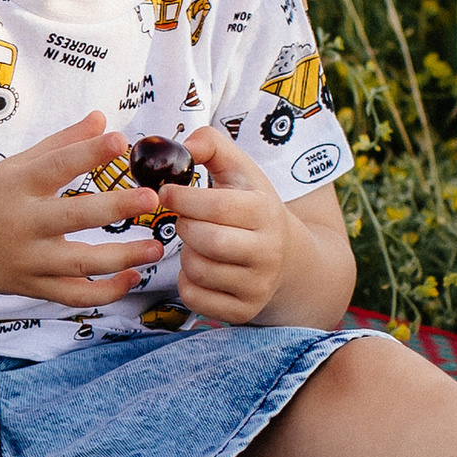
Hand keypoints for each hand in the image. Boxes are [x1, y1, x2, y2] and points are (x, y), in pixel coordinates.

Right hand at [0, 114, 166, 309]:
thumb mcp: (17, 165)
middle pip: (73, 217)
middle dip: (115, 208)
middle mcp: (22, 224)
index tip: (122, 141)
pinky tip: (132, 277)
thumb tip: (103, 119)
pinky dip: (106, 292)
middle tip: (151, 198)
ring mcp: (28, 260)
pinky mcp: (33, 287)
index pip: (56, 165)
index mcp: (17, 186)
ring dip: (123, 257)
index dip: (89, 153)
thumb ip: (62, 143)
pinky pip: (75, 296)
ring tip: (157, 247)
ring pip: (81, 264)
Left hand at [152, 121, 290, 321]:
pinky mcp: (243, 311)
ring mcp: (258, 286)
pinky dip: (187, 282)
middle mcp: (268, 252)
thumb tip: (183, 145)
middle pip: (206, 241)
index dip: (182, 198)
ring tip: (198, 243)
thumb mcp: (240, 171)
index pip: (217, 206)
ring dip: (186, 254)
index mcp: (266, 212)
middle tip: (183, 219)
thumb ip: (211, 145)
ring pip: (197, 271)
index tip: (166, 193)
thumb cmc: (252, 207)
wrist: (290, 259)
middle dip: (184, 227)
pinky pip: (194, 298)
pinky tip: (202, 267)